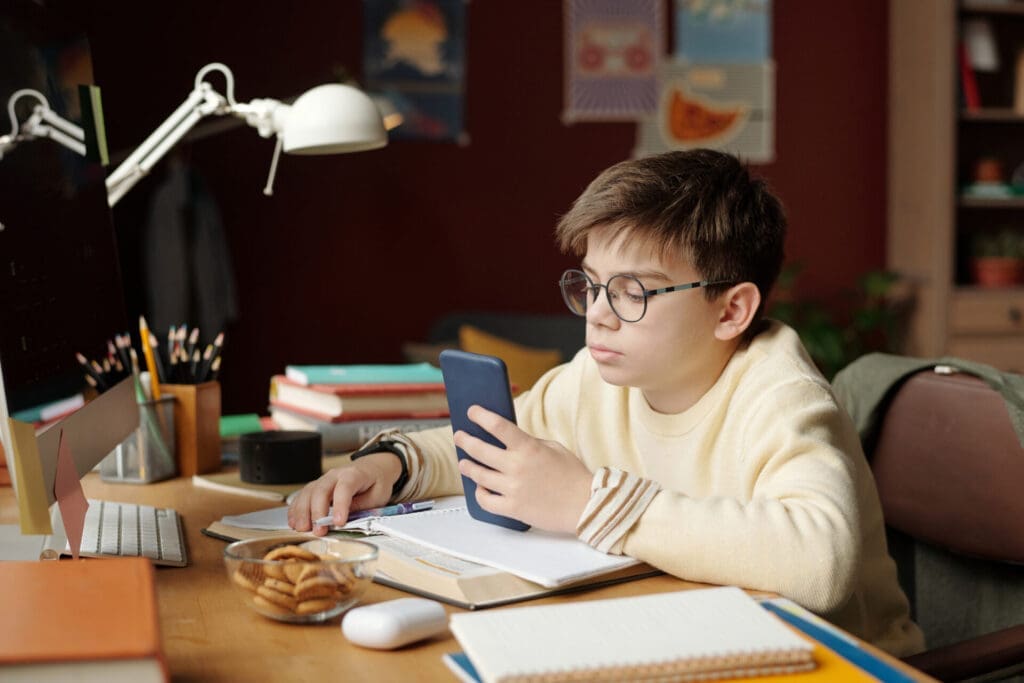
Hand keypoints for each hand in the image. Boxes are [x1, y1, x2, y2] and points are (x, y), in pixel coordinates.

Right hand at [286, 451, 400, 535]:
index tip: (339, 523)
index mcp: (354, 474)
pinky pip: (302, 495)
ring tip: (302, 529)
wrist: (372, 469)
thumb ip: (361, 507)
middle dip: (317, 512)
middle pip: (321, 490)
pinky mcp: (316, 487)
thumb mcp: (378, 496)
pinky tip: (294, 522)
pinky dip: (296, 509)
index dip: (340, 506)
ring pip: (308, 492)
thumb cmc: (375, 483)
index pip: (344, 488)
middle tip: (318, 530)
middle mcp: (335, 475)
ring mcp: (323, 480)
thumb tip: (344, 520)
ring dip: (303, 512)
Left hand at [454, 405, 591, 533]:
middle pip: (480, 450)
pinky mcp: (513, 509)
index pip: (498, 426)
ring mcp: (513, 489)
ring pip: (478, 476)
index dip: (481, 416)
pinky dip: (480, 493)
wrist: (585, 506)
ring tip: (464, 462)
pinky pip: (486, 501)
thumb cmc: (573, 476)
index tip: (472, 411)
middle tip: (459, 436)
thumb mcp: (554, 448)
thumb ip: (530, 443)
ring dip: (467, 466)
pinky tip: (480, 488)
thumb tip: (508, 440)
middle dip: (465, 441)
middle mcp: (517, 467)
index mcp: (529, 448)